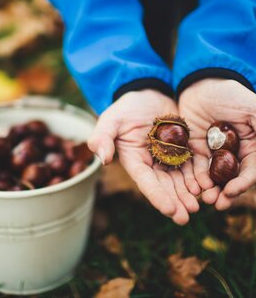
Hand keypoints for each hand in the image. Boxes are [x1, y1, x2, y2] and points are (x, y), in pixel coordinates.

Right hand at [88, 90, 198, 224]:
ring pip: (179, 179)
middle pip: (164, 185)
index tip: (170, 210)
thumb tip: (103, 159)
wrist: (147, 94)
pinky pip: (191, 164)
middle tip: (186, 217)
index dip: (157, 196)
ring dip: (188, 193)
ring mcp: (168, 157)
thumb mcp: (111, 119)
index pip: (145, 181)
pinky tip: (206, 186)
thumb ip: (103, 137)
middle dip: (175, 201)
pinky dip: (198, 176)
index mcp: (135, 160)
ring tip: (198, 205)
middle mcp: (152, 163)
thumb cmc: (126, 108)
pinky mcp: (182, 149)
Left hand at [179, 78, 255, 209]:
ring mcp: (214, 153)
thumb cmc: (229, 94)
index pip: (251, 170)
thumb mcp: (252, 109)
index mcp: (252, 146)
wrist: (200, 86)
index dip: (243, 183)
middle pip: (232, 178)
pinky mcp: (195, 151)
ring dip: (210, 190)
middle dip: (225, 192)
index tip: (231, 192)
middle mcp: (234, 154)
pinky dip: (195, 179)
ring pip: (213, 177)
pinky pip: (195, 168)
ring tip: (202, 199)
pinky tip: (192, 187)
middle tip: (216, 204)